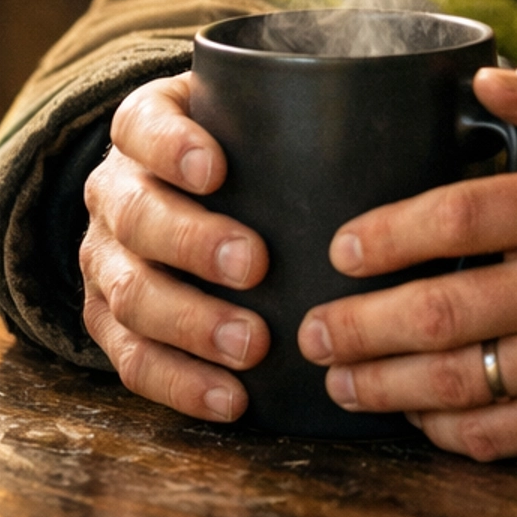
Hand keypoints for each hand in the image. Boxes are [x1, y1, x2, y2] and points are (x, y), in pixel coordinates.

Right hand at [80, 73, 269, 421]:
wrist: (175, 196)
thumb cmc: (239, 155)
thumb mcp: (253, 120)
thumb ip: (303, 117)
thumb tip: (411, 128)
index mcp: (144, 131)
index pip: (143, 127)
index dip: (171, 147)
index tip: (215, 169)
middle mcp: (113, 193)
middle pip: (137, 217)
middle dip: (193, 243)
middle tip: (254, 265)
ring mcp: (105, 260)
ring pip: (130, 295)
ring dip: (191, 324)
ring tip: (251, 346)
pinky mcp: (108, 321)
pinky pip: (132, 360)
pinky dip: (181, 383)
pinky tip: (230, 398)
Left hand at [297, 63, 516, 458]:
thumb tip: (484, 78)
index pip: (457, 217)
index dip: (386, 235)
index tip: (341, 248)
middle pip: (439, 312)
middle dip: (358, 327)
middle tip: (312, 329)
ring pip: (457, 383)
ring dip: (383, 387)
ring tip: (340, 379)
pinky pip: (499, 435)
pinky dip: (445, 430)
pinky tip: (413, 416)